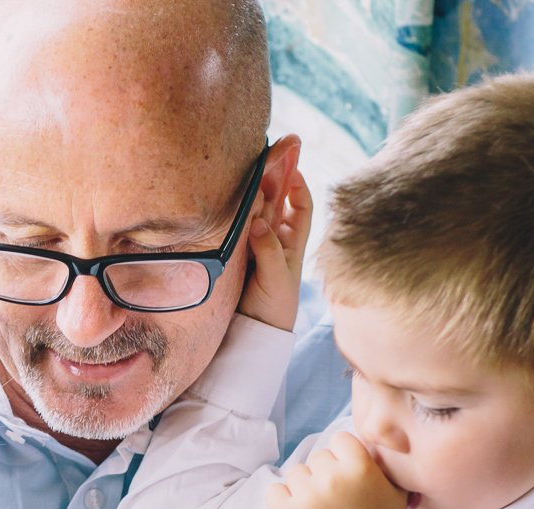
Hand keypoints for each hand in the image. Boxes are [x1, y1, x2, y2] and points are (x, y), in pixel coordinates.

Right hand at [238, 162, 312, 331]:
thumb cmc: (274, 307)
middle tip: (267, 151)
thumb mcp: (276, 278)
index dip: (298, 182)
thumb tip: (257, 221)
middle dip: (273, 175)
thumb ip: (268, 250)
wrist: (253, 332)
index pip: (302, 205)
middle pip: (276, 200)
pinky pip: (237, 225)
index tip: (291, 163)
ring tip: (247, 169)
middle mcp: (274, 239)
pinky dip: (236, 210)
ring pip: (255, 209)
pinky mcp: (235, 252)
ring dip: (252, 189)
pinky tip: (231, 197)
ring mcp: (253, 244)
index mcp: (293, 243)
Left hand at [265, 433, 407, 508]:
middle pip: (317, 457)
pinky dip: (283, 500)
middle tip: (336, 497)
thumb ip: (383, 463)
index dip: (343, 456)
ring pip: (296, 473)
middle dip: (325, 473)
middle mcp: (331, 478)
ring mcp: (306, 496)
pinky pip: (274, 490)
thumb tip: (368, 442)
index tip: (347, 473)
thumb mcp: (396, 492)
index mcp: (360, 468)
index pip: (339, 439)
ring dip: (305, 487)